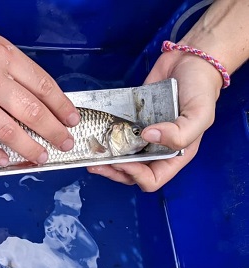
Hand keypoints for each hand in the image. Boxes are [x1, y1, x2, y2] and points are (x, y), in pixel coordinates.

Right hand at [0, 4, 79, 166]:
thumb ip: (14, 66)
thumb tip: (37, 94)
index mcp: (3, 55)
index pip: (43, 86)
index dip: (62, 106)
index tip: (71, 120)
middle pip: (31, 111)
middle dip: (54, 131)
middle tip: (65, 143)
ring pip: (6, 130)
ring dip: (29, 147)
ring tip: (42, 156)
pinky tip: (4, 160)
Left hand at [87, 51, 222, 191]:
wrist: (189, 61)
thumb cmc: (201, 89)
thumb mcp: (200, 113)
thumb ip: (181, 133)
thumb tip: (148, 137)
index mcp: (174, 155)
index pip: (153, 179)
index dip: (136, 175)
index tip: (122, 162)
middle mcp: (156, 150)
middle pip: (131, 173)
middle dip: (113, 171)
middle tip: (96, 163)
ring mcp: (142, 136)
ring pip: (121, 158)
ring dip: (106, 159)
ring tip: (91, 153)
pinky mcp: (131, 122)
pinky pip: (116, 136)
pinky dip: (105, 139)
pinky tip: (94, 136)